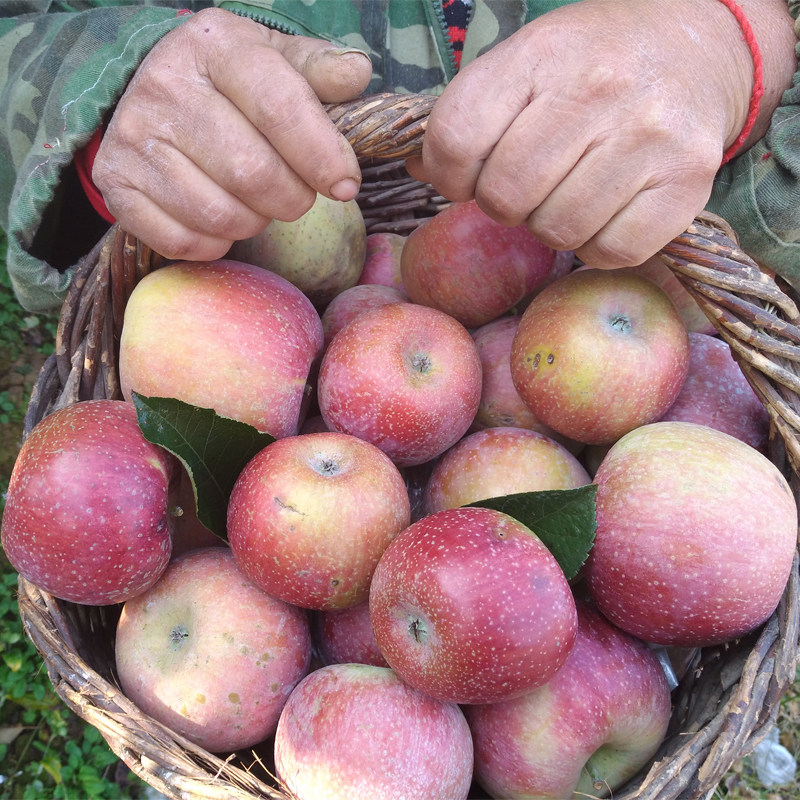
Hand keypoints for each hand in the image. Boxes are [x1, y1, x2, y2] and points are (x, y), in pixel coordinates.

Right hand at [92, 8, 371, 260]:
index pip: (280, 108)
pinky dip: (216, 243)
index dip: (322, 156)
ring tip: (256, 201)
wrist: (154, 94)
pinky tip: (221, 217)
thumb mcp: (277, 61)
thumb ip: (320, 69)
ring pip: (222, 215)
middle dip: (292, 198)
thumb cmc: (234, 84)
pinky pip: (185, 242)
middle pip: (253, 173)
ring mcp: (132, 138)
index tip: (345, 184)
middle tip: (296, 195)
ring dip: (255, 222)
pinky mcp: (116, 184)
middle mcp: (164, 86)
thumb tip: (358, 73)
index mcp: (215, 46)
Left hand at [409, 0, 789, 267]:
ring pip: (558, 231)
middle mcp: (598, 89)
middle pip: (505, 195)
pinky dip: (598, 245)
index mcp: (540, 54)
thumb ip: (469, 113)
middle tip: (526, 186)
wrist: (696, 47)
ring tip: (569, 193)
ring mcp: (648, 137)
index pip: (457, 139)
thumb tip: (418, 171)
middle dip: (503, 204)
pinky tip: (605, 210)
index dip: (448, 175)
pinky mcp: (686, 182)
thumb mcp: (525, 61)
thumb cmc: (592, 62)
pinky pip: (610, 251)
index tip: (467, 175)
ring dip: (552, 226)